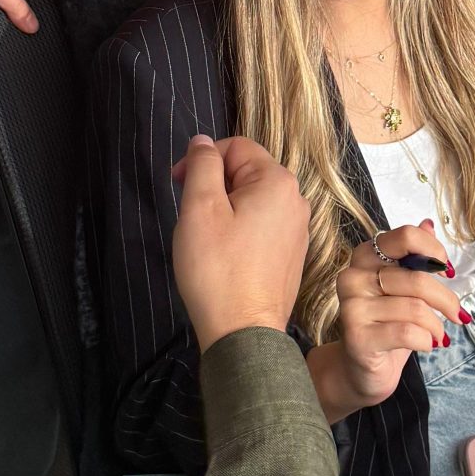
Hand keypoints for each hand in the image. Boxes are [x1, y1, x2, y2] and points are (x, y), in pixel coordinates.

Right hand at [170, 135, 309, 350]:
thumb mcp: (200, 208)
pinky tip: (224, 255)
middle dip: (213, 186)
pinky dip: (239, 231)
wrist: (243, 333)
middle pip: (245, 172)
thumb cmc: (217, 269)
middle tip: (191, 217)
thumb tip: (202, 142)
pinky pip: (261, 226)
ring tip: (206, 239)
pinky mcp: (292, 254)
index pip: (235, 146)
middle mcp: (296, 200)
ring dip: (224, 209)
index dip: (202, 159)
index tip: (177, 184)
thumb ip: (202, 165)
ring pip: (251, 200)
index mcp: (277, 181)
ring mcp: (297, 229)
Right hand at [308, 219, 462, 420]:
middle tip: (458, 315)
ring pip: (415, 308)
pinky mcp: (357, 336)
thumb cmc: (386, 325)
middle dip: (446, 299)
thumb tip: (429, 223)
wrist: (360, 370)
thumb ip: (413, 255)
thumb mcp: (404, 288)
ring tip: (439, 334)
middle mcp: (353, 276)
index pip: (405, 236)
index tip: (448, 272)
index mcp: (365, 256)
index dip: (434, 251)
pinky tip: (427, 345)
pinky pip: (407, 332)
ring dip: (437, 325)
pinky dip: (427, 340)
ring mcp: (352, 307)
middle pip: (417, 278)